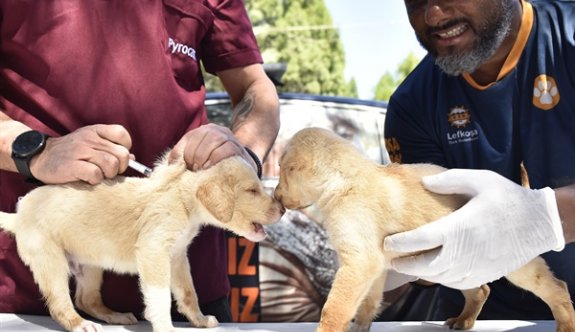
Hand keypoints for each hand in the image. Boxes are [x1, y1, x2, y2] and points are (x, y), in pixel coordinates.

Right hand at [30, 124, 131, 184]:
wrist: (40, 157)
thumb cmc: (71, 153)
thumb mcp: (91, 144)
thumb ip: (111, 149)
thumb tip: (133, 159)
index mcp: (96, 131)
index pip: (121, 134)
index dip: (125, 148)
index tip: (118, 157)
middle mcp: (90, 138)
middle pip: (122, 154)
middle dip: (120, 167)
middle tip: (110, 172)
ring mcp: (80, 151)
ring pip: (111, 164)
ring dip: (109, 175)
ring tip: (99, 176)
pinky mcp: (72, 165)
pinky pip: (95, 174)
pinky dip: (95, 180)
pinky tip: (88, 179)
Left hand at [170, 123, 257, 173]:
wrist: (242, 168)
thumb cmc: (216, 166)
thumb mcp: (199, 160)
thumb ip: (184, 159)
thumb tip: (169, 166)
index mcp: (203, 131)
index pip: (187, 139)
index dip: (182, 155)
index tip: (184, 168)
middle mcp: (215, 130)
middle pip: (199, 138)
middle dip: (193, 157)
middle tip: (193, 171)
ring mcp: (228, 137)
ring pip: (213, 141)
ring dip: (204, 158)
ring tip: (201, 171)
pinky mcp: (237, 147)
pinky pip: (225, 149)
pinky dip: (216, 159)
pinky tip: (211, 169)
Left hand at [383, 169, 564, 289]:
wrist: (539, 222)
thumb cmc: (507, 198)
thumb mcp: (479, 179)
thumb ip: (448, 180)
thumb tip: (423, 181)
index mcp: (460, 227)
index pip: (422, 239)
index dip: (400, 243)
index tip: (386, 242)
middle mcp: (466, 251)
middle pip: (426, 266)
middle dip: (406, 264)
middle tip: (392, 259)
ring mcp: (476, 266)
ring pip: (440, 277)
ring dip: (422, 273)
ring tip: (409, 265)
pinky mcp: (485, 275)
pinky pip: (457, 283)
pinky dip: (442, 279)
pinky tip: (435, 270)